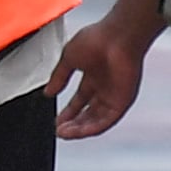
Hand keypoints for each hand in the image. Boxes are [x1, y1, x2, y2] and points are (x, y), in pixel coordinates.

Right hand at [51, 16, 151, 139]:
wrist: (118, 36)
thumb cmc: (98, 38)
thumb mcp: (68, 58)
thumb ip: (58, 77)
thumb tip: (48, 91)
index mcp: (93, 76)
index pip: (79, 100)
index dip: (68, 112)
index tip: (57, 120)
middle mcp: (105, 87)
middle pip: (88, 113)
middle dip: (73, 123)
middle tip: (59, 130)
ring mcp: (114, 95)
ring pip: (96, 119)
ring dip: (80, 129)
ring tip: (64, 134)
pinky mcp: (122, 101)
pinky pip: (107, 120)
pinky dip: (92, 128)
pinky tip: (78, 132)